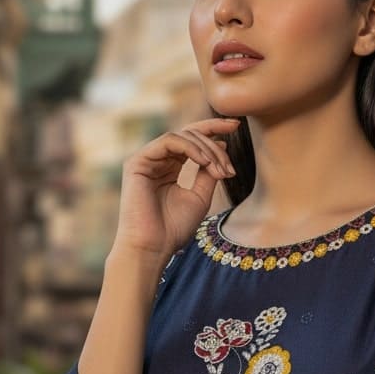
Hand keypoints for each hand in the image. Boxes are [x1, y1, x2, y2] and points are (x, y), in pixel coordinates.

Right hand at [110, 117, 240, 259]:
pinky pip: (169, 141)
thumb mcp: (200, 196)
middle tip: (230, 166)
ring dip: (206, 150)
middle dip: (214, 141)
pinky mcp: (137, 162)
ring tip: (219, 170)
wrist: (153, 247)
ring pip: (182, 136)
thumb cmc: (174, 229)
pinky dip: (191, 148)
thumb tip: (222, 145)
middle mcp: (157, 161)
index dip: (214, 129)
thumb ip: (209, 171)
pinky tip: (204, 162)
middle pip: (189, 134)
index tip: (237, 126)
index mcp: (170, 168)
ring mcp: (146, 160)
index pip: (192, 141)